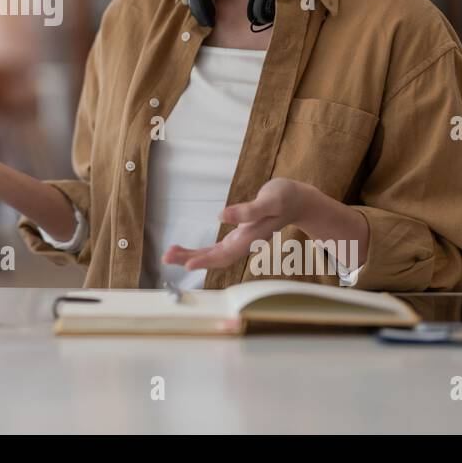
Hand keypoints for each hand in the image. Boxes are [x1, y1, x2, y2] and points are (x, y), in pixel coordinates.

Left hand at [163, 177, 307, 271]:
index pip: (225, 254)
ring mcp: (239, 242)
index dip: (206, 261)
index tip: (187, 265)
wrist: (296, 200)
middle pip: (214, 258)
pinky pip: (214, 248)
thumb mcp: (270, 200)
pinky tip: (183, 249)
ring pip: (212, 255)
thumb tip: (222, 216)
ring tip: (168, 254)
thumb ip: (249, 210)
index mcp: (251, 238)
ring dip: (190, 256)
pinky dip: (199, 251)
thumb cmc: (285, 197)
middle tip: (165, 258)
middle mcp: (244, 244)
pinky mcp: (237, 236)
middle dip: (190, 259)